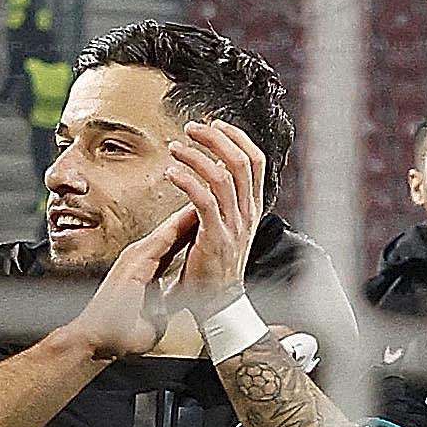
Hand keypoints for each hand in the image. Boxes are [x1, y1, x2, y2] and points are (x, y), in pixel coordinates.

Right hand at [67, 207, 197, 363]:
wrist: (95, 339)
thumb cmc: (118, 335)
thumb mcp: (150, 319)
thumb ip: (160, 307)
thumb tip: (167, 308)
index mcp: (143, 272)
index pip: (171, 249)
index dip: (189, 235)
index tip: (204, 223)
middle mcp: (138, 260)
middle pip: (170, 236)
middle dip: (189, 220)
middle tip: (207, 201)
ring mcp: (134, 259)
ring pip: (166, 233)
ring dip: (185, 218)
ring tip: (203, 200)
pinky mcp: (134, 263)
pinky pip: (161, 241)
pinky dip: (176, 227)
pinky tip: (189, 215)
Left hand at [167, 120, 264, 312]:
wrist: (218, 303)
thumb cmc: (217, 261)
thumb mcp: (230, 225)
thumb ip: (226, 198)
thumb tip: (213, 167)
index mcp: (252, 207)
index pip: (256, 161)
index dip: (236, 137)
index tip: (215, 124)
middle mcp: (247, 213)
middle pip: (241, 162)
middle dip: (215, 138)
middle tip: (192, 129)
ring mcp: (234, 226)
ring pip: (222, 176)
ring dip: (196, 156)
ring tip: (176, 148)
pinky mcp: (216, 238)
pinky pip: (204, 200)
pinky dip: (187, 180)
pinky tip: (171, 173)